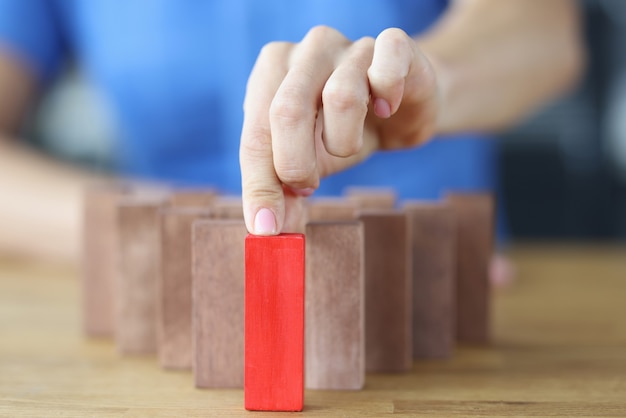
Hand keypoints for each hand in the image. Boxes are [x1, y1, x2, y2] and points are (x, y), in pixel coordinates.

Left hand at [240, 26, 438, 234]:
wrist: (403, 108)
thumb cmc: (344, 132)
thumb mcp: (309, 162)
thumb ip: (284, 190)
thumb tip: (268, 229)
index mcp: (271, 72)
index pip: (255, 134)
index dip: (259, 184)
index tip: (268, 227)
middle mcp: (306, 51)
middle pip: (287, 111)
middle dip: (296, 164)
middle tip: (309, 187)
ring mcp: (349, 45)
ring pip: (341, 98)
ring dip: (345, 141)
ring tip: (348, 146)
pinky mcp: (393, 45)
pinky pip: (387, 68)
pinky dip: (387, 96)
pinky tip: (386, 110)